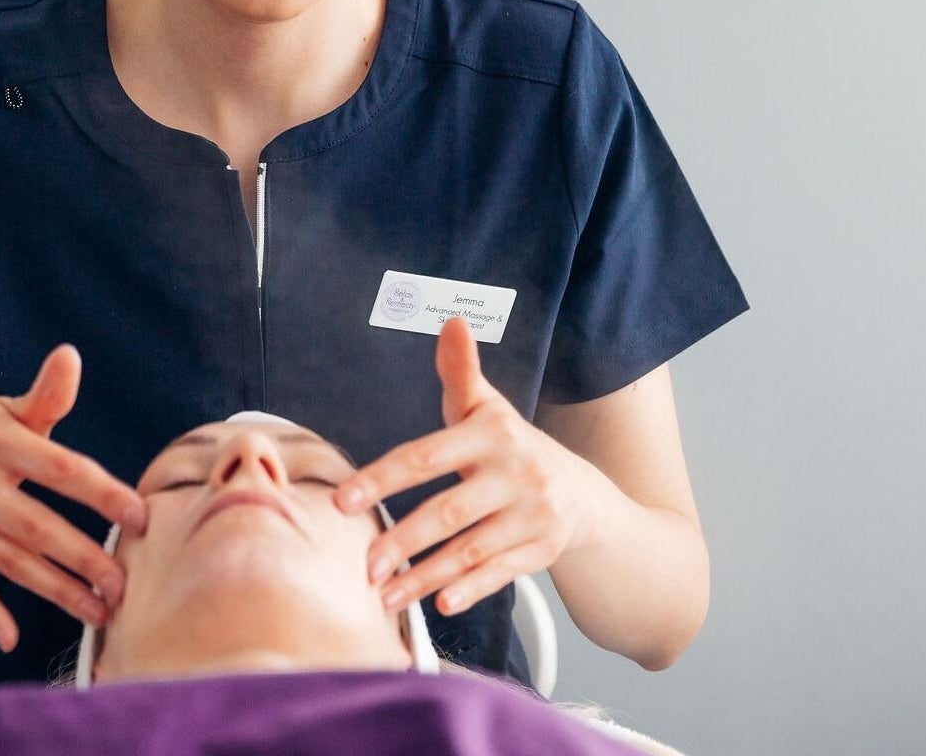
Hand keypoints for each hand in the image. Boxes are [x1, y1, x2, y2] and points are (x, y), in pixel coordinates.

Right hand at [0, 344, 146, 650]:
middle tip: (124, 583)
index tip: (140, 517)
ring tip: (98, 611)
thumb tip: (70, 355)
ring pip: (7, 560)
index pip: (57, 467)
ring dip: (54, 589)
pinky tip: (14, 637)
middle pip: (32, 524)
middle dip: (82, 556)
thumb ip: (45, 396)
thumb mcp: (4, 412)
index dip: (100, 492)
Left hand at [335, 317, 610, 616]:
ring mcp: (533, 515)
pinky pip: (501, 574)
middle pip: (448, 512)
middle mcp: (516, 473)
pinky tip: (439, 605)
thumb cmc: (511, 448)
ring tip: (383, 594)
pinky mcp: (544, 551)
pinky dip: (470, 590)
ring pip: (470, 550)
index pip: (427, 456)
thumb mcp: (487, 409)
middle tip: (362, 565)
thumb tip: (452, 321)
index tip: (341, 500)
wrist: (584, 494)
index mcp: (492, 434)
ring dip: (424, 576)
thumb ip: (460, 373)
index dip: (382, 478)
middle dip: (402, 540)